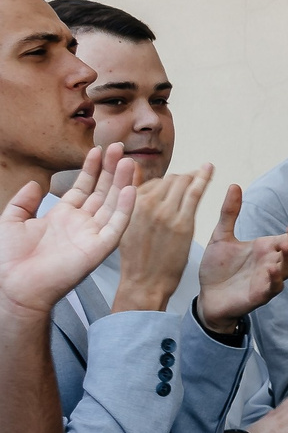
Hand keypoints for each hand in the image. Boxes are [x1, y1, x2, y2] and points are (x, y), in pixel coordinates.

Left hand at [0, 146, 135, 319]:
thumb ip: (24, 201)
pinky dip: (126, 208)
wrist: (14, 284)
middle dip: (110, 169)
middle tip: (118, 148)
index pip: (83, 188)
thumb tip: (35, 183)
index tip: (97, 150)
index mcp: (62, 217)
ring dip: (122, 183)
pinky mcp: (100, 248)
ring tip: (128, 162)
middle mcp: (81, 224)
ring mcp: (92, 235)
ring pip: (113, 204)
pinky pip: (117, 225)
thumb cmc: (10, 258)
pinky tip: (131, 190)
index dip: (91, 169)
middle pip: (102, 192)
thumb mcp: (11, 220)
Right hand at [111, 165, 210, 313]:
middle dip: (181, 178)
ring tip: (203, 172)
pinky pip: (194, 193)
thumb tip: (136, 174)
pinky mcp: (183, 222)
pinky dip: (203, 178)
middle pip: (169, 180)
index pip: (153, 182)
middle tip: (192, 178)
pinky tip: (209, 169)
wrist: (145, 282)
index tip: (176, 183)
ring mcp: (165, 212)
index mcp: (129, 203)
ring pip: (182, 183)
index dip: (166, 183)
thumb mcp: (125, 225)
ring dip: (193, 176)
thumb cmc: (137, 258)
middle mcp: (146, 204)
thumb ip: (132, 199)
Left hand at [195, 185, 287, 336]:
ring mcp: (268, 280)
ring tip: (286, 247)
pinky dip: (274, 280)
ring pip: (286, 269)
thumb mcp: (221, 236)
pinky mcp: (259, 295)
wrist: (207, 296)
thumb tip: (235, 185)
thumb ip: (230, 213)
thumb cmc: (218, 268)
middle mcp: (271, 263)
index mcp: (266, 248)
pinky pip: (272, 288)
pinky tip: (272, 271)